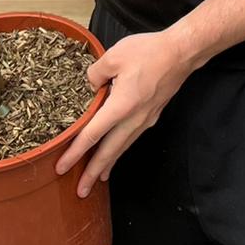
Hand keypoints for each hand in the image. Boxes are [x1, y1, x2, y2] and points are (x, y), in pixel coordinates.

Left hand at [55, 30, 191, 198]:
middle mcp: (134, 119)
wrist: (182, 53)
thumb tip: (88, 86)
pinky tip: (116, 150)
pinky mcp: (151, 114)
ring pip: (122, 147)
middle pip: (109, 151)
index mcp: (121, 106)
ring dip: (108, 163)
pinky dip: (120, 149)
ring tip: (97, 177)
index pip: (92, 135)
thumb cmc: (150, 52)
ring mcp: (145, 119)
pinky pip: (131, 138)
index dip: (75, 153)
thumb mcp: (114, 56)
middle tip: (80, 191)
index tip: (62, 167)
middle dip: (93, 172)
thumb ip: (95, 74)